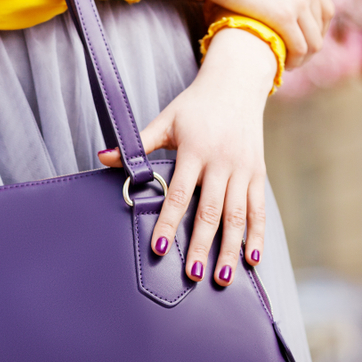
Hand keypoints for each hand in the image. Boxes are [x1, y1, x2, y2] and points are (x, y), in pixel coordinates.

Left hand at [98, 28, 273, 284]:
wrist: (238, 82)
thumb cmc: (196, 105)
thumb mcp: (166, 119)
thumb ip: (138, 142)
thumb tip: (103, 157)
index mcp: (194, 150)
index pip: (179, 193)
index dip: (169, 222)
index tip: (160, 248)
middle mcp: (221, 162)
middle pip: (211, 211)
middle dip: (202, 245)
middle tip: (192, 274)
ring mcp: (243, 169)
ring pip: (238, 216)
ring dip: (230, 249)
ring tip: (222, 278)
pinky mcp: (258, 173)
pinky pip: (259, 209)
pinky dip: (256, 235)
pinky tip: (251, 259)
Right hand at [148, 0, 333, 67]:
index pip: (325, 6)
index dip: (317, 28)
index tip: (304, 39)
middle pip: (322, 24)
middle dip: (311, 44)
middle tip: (296, 56)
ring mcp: (298, 0)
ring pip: (313, 40)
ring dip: (304, 57)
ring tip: (289, 64)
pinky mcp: (284, 16)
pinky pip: (299, 47)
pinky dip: (294, 60)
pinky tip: (283, 65)